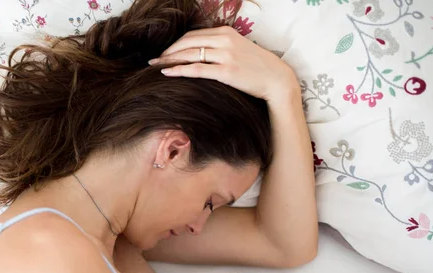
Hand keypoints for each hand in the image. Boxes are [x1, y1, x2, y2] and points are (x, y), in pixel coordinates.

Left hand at [149, 26, 297, 102]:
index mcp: (226, 32)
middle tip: (155, 60)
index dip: (176, 43)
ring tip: (156, 67)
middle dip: (169, 51)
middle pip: (188, 42)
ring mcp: (225, 55)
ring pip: (189, 54)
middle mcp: (224, 40)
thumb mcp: (239, 49)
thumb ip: (221, 46)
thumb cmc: (258, 67)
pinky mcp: (226, 72)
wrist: (277, 80)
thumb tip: (201, 52)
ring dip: (169, 60)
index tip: (165, 52)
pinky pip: (197, 69)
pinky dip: (179, 70)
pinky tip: (167, 73)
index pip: (194, 35)